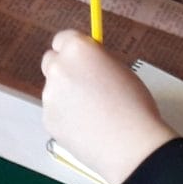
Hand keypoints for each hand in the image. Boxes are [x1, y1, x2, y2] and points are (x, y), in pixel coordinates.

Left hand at [41, 29, 176, 183]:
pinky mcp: (48, 119)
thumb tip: (87, 62)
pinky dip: (66, 117)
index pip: (63, 38)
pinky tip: (86, 127)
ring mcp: (50, 95)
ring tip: (93, 113)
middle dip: (64, 69)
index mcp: (78, 49)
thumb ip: (96, 60)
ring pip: (54, 89)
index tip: (82, 59)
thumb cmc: (134, 106)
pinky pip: (54, 112)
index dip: (73, 50)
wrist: (131, 145)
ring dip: (66, 95)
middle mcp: (58, 68)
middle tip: (85, 85)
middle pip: (51, 61)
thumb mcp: (120, 69)